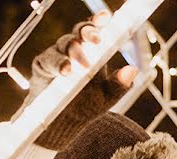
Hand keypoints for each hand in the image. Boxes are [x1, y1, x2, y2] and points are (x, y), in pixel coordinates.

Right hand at [23, 11, 137, 149]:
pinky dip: (57, 64)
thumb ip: (120, 85)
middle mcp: (72, 49)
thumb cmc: (85, 105)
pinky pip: (48, 60)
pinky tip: (65, 71)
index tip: (106, 18)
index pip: (94, 31)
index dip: (98, 22)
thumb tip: (134, 70)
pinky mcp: (42, 66)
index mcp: (90, 51)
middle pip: (78, 32)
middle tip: (97, 40)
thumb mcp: (107, 97)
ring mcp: (56, 55)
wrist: (62, 123)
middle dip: (87, 32)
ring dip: (73, 52)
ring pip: (63, 44)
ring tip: (82, 64)